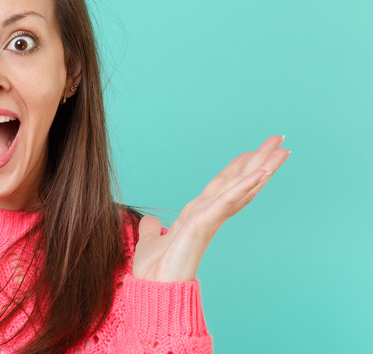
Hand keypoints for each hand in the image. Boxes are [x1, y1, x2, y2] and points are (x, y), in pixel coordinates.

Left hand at [132, 135, 289, 281]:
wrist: (154, 291)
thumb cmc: (155, 272)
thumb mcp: (150, 242)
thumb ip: (152, 230)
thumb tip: (150, 221)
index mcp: (197, 217)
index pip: (223, 188)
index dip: (238, 170)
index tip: (252, 152)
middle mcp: (206, 215)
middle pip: (237, 182)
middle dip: (258, 161)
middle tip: (279, 140)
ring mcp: (208, 220)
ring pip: (239, 187)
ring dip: (260, 167)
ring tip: (281, 149)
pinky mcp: (203, 226)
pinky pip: (226, 202)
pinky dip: (242, 187)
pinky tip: (259, 173)